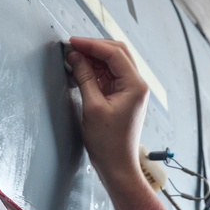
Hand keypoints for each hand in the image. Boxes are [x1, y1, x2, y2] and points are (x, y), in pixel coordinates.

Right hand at [67, 37, 148, 187]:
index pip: (114, 53)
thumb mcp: (92, 107)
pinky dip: (96, 71)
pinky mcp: (124, 98)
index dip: (91, 45)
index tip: (72, 42)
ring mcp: (131, 91)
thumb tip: (75, 57)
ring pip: (113, 64)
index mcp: (135, 85)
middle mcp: (137, 85)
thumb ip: (84, 77)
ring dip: (94, 59)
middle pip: (116, 53)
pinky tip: (81, 71)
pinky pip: (110, 77)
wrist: (117, 166)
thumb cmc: (108, 143)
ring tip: (74, 60)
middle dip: (94, 48)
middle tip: (72, 48)